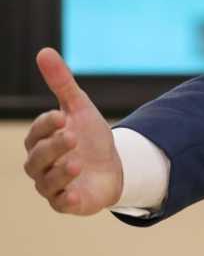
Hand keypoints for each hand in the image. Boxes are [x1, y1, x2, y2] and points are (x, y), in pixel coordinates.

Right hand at [23, 48, 122, 214]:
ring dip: (61, 172)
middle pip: (39, 157)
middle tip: (72, 137)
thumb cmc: (90, 137)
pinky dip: (67, 199)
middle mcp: (41, 164)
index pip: (37, 132)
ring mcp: (52, 185)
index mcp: (41, 140)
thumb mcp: (79, 107)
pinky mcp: (67, 203)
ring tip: (78, 162)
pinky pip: (61, 204)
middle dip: (54, 147)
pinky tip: (75, 194)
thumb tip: (44, 51)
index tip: (61, 116)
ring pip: (47, 181)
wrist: (114, 166)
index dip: (46, 124)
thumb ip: (61, 83)